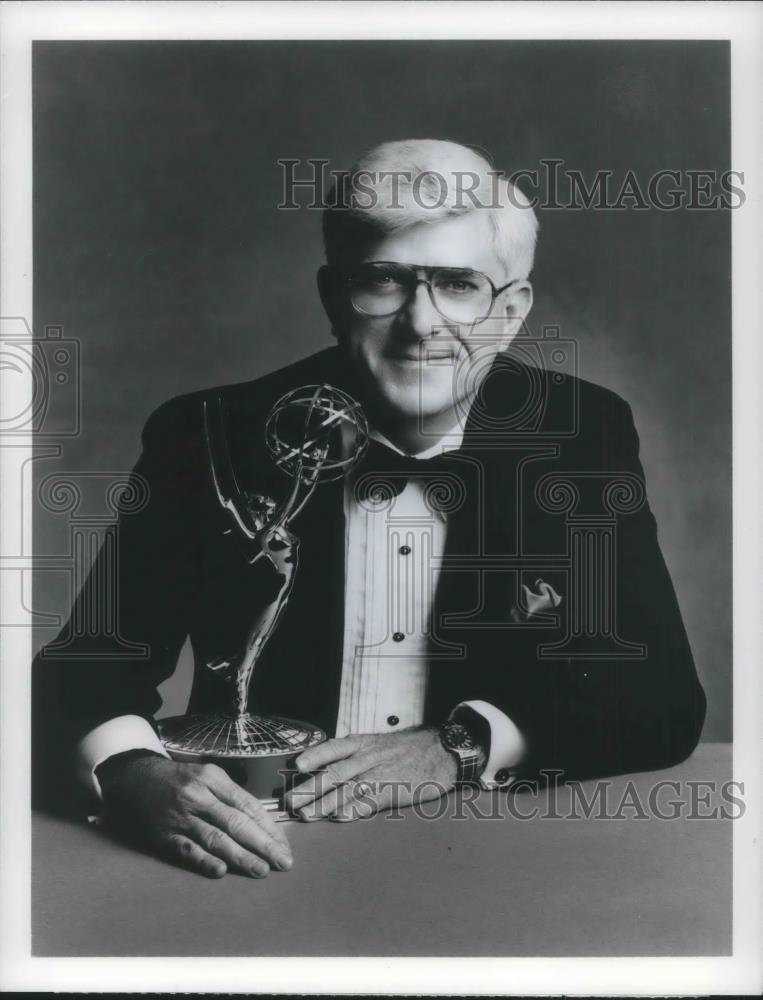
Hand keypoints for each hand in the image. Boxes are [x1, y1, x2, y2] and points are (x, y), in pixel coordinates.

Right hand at [97, 754, 292, 878]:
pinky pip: (186, 849)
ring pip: (215, 838)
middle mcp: (198, 796)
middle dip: (263, 844)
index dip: (268, 826)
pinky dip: (203, 860)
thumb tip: (263, 823)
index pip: (247, 804)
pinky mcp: (164, 835)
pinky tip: (220, 870)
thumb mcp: (208, 775)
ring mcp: (180, 817)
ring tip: (261, 870)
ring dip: (240, 856)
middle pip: (236, 822)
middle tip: (283, 861)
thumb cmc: (181, 779)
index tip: (284, 844)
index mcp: (213, 779)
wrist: (137, 778)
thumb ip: (232, 796)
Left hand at [284, 726, 483, 821]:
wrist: (443, 749)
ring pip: (347, 789)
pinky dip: (355, 809)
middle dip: (310, 788)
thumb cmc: (410, 749)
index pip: (334, 747)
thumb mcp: (380, 743)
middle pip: (334, 773)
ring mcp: (381, 774)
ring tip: (306, 815)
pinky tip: (341, 818)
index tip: (297, 765)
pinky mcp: (394, 791)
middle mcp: (369, 757)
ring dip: (325, 804)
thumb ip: (357, 754)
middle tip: (290, 801)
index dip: (315, 755)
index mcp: (364, 743)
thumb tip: (329, 768)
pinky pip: (371, 801)